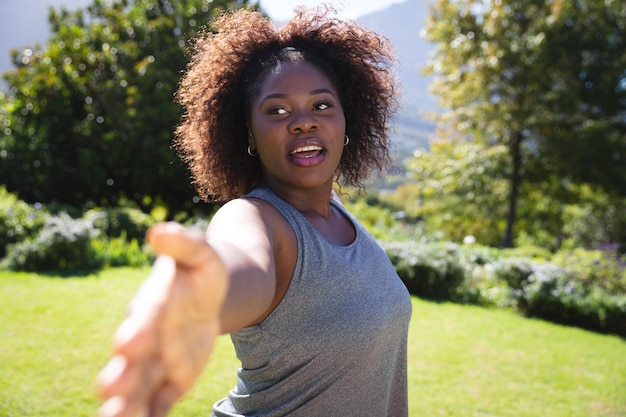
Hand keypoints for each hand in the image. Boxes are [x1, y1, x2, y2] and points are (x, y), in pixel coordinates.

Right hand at [97, 222, 228, 416]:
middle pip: (132, 358)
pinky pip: (160, 402)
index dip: (137, 329)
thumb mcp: (200, 255)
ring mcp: (158, 361)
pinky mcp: (172, 380)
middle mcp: (149, 337)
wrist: (208, 297)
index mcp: (155, 305)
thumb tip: (158, 231)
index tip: (129, 342)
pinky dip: (150, 416)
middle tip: (110, 390)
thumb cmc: (200, 272)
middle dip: (122, 374)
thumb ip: (183, 244)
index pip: (144, 317)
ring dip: (127, 403)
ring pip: (139, 386)